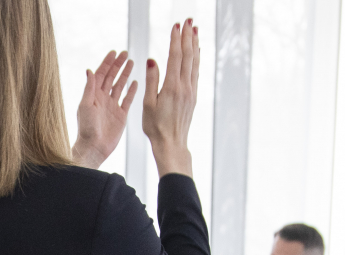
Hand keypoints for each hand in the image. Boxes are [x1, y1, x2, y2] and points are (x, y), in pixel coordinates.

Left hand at [72, 50, 137, 168]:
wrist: (94, 147)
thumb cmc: (86, 128)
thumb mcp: (85, 105)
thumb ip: (89, 88)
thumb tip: (89, 69)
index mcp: (93, 95)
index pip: (101, 74)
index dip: (107, 63)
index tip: (114, 52)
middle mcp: (103, 98)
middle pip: (111, 77)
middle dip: (118, 65)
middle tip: (125, 53)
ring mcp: (112, 106)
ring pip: (120, 86)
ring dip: (125, 74)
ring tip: (132, 62)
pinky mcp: (121, 115)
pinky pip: (127, 100)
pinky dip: (131, 90)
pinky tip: (136, 82)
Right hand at [143, 19, 198, 177]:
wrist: (172, 143)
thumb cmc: (155, 126)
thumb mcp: (148, 104)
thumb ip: (152, 80)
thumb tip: (153, 60)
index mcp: (172, 87)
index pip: (175, 57)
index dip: (176, 40)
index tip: (176, 26)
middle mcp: (185, 86)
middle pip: (188, 55)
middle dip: (188, 36)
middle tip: (188, 21)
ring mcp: (191, 90)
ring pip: (194, 62)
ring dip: (194, 45)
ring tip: (195, 30)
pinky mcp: (193, 95)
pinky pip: (196, 72)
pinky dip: (196, 58)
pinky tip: (196, 52)